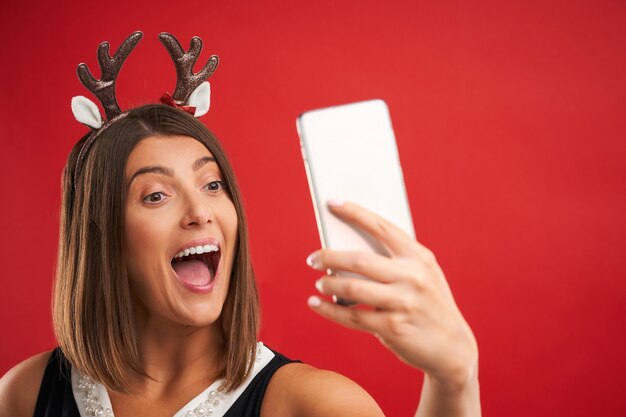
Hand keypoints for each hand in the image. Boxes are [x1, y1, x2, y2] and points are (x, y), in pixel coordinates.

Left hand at [306, 201, 477, 389]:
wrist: (453, 346)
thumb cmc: (428, 303)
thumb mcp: (422, 275)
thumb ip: (393, 261)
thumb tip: (345, 249)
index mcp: (419, 256)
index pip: (381, 227)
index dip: (354, 212)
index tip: (331, 202)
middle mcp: (412, 276)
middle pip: (358, 260)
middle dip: (329, 257)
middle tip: (312, 258)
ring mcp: (403, 303)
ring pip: (351, 289)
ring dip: (328, 284)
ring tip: (319, 283)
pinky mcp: (393, 327)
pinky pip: (351, 316)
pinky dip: (329, 310)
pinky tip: (316, 304)